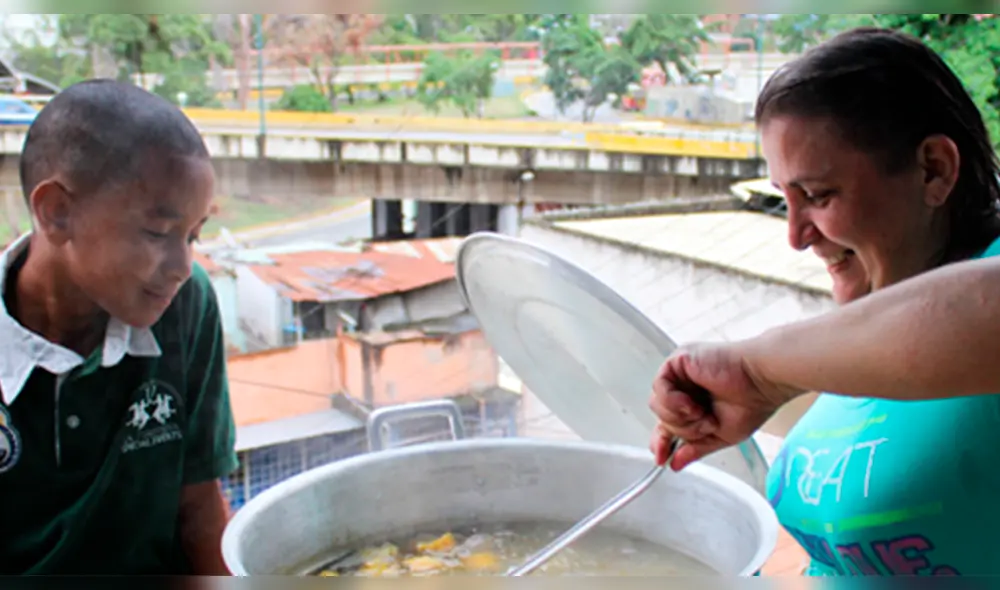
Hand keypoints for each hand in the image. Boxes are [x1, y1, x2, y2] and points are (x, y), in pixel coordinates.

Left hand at [648, 342, 796, 470]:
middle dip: (683, 429)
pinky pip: (659, 388)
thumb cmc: (751, 402)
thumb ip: (695, 448)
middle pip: (662, 418)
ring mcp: (679, 373)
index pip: (666, 423)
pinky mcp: (677, 360)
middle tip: (706, 424)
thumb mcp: (720, 435)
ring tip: (703, 412)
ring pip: (657, 406)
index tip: (661, 458)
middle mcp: (684, 387)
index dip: (661, 441)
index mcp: (693, 402)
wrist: (762, 380)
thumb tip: (674, 464)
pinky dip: (673, 401)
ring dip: (681, 417)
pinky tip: (692, 403)